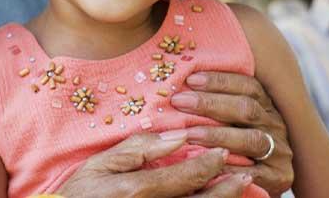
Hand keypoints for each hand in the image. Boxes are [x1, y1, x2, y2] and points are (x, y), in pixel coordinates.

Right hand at [57, 132, 253, 197]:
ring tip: (241, 189)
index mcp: (136, 191)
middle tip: (246, 174)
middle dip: (227, 189)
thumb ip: (139, 148)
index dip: (207, 166)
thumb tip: (176, 136)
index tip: (223, 153)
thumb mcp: (101, 163)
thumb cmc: (82, 192)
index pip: (183, 178)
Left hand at [170, 72, 293, 195]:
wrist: (259, 184)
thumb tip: (180, 90)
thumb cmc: (237, 147)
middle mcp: (276, 126)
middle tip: (179, 101)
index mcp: (266, 106)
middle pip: (247, 108)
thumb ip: (216, 106)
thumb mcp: (233, 121)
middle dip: (210, 103)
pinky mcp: (278, 178)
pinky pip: (252, 172)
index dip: (220, 81)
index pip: (248, 86)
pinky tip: (205, 163)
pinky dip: (228, 167)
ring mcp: (279, 152)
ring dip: (216, 135)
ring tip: (188, 133)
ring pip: (251, 139)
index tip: (190, 79)